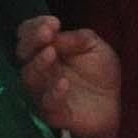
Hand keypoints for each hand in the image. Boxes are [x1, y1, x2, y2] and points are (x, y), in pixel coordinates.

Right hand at [15, 15, 119, 137]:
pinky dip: (54, 93)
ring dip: (38, 64)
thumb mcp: (95, 47)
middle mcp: (39, 69)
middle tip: (46, 34)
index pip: (28, 34)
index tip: (53, 23)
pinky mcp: (54, 114)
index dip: (35, 27)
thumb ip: (78, 38)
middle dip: (32, 42)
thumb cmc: (100, 71)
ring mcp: (43, 92)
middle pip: (23, 54)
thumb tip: (57, 33)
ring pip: (30, 79)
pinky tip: (63, 83)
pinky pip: (48, 104)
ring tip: (51, 53)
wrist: (114, 104)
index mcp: (45, 48)